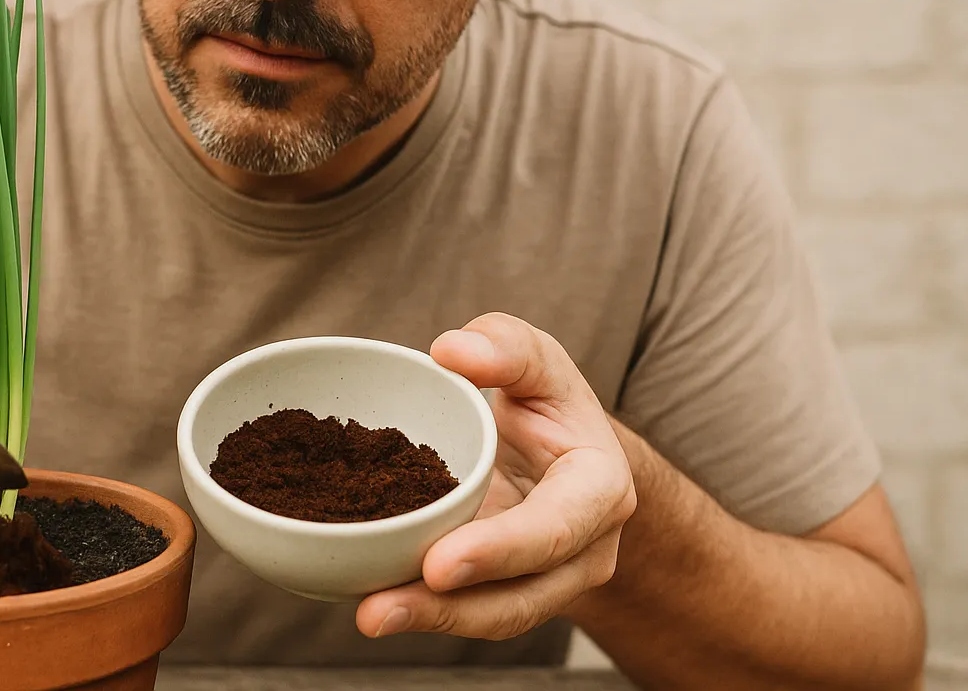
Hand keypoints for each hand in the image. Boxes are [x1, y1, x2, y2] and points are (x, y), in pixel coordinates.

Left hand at [356, 312, 636, 640]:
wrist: (562, 451)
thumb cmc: (548, 402)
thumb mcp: (537, 360)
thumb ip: (505, 346)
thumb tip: (452, 349)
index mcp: (600, 489)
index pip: (558, 528)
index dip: (501, 550)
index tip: (439, 563)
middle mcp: (583, 549)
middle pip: (522, 593)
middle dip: (451, 608)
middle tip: (378, 608)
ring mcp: (547, 581)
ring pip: (493, 616)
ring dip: (428, 621)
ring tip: (367, 615)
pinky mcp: (504, 592)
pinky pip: (468, 611)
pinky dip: (421, 611)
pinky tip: (371, 604)